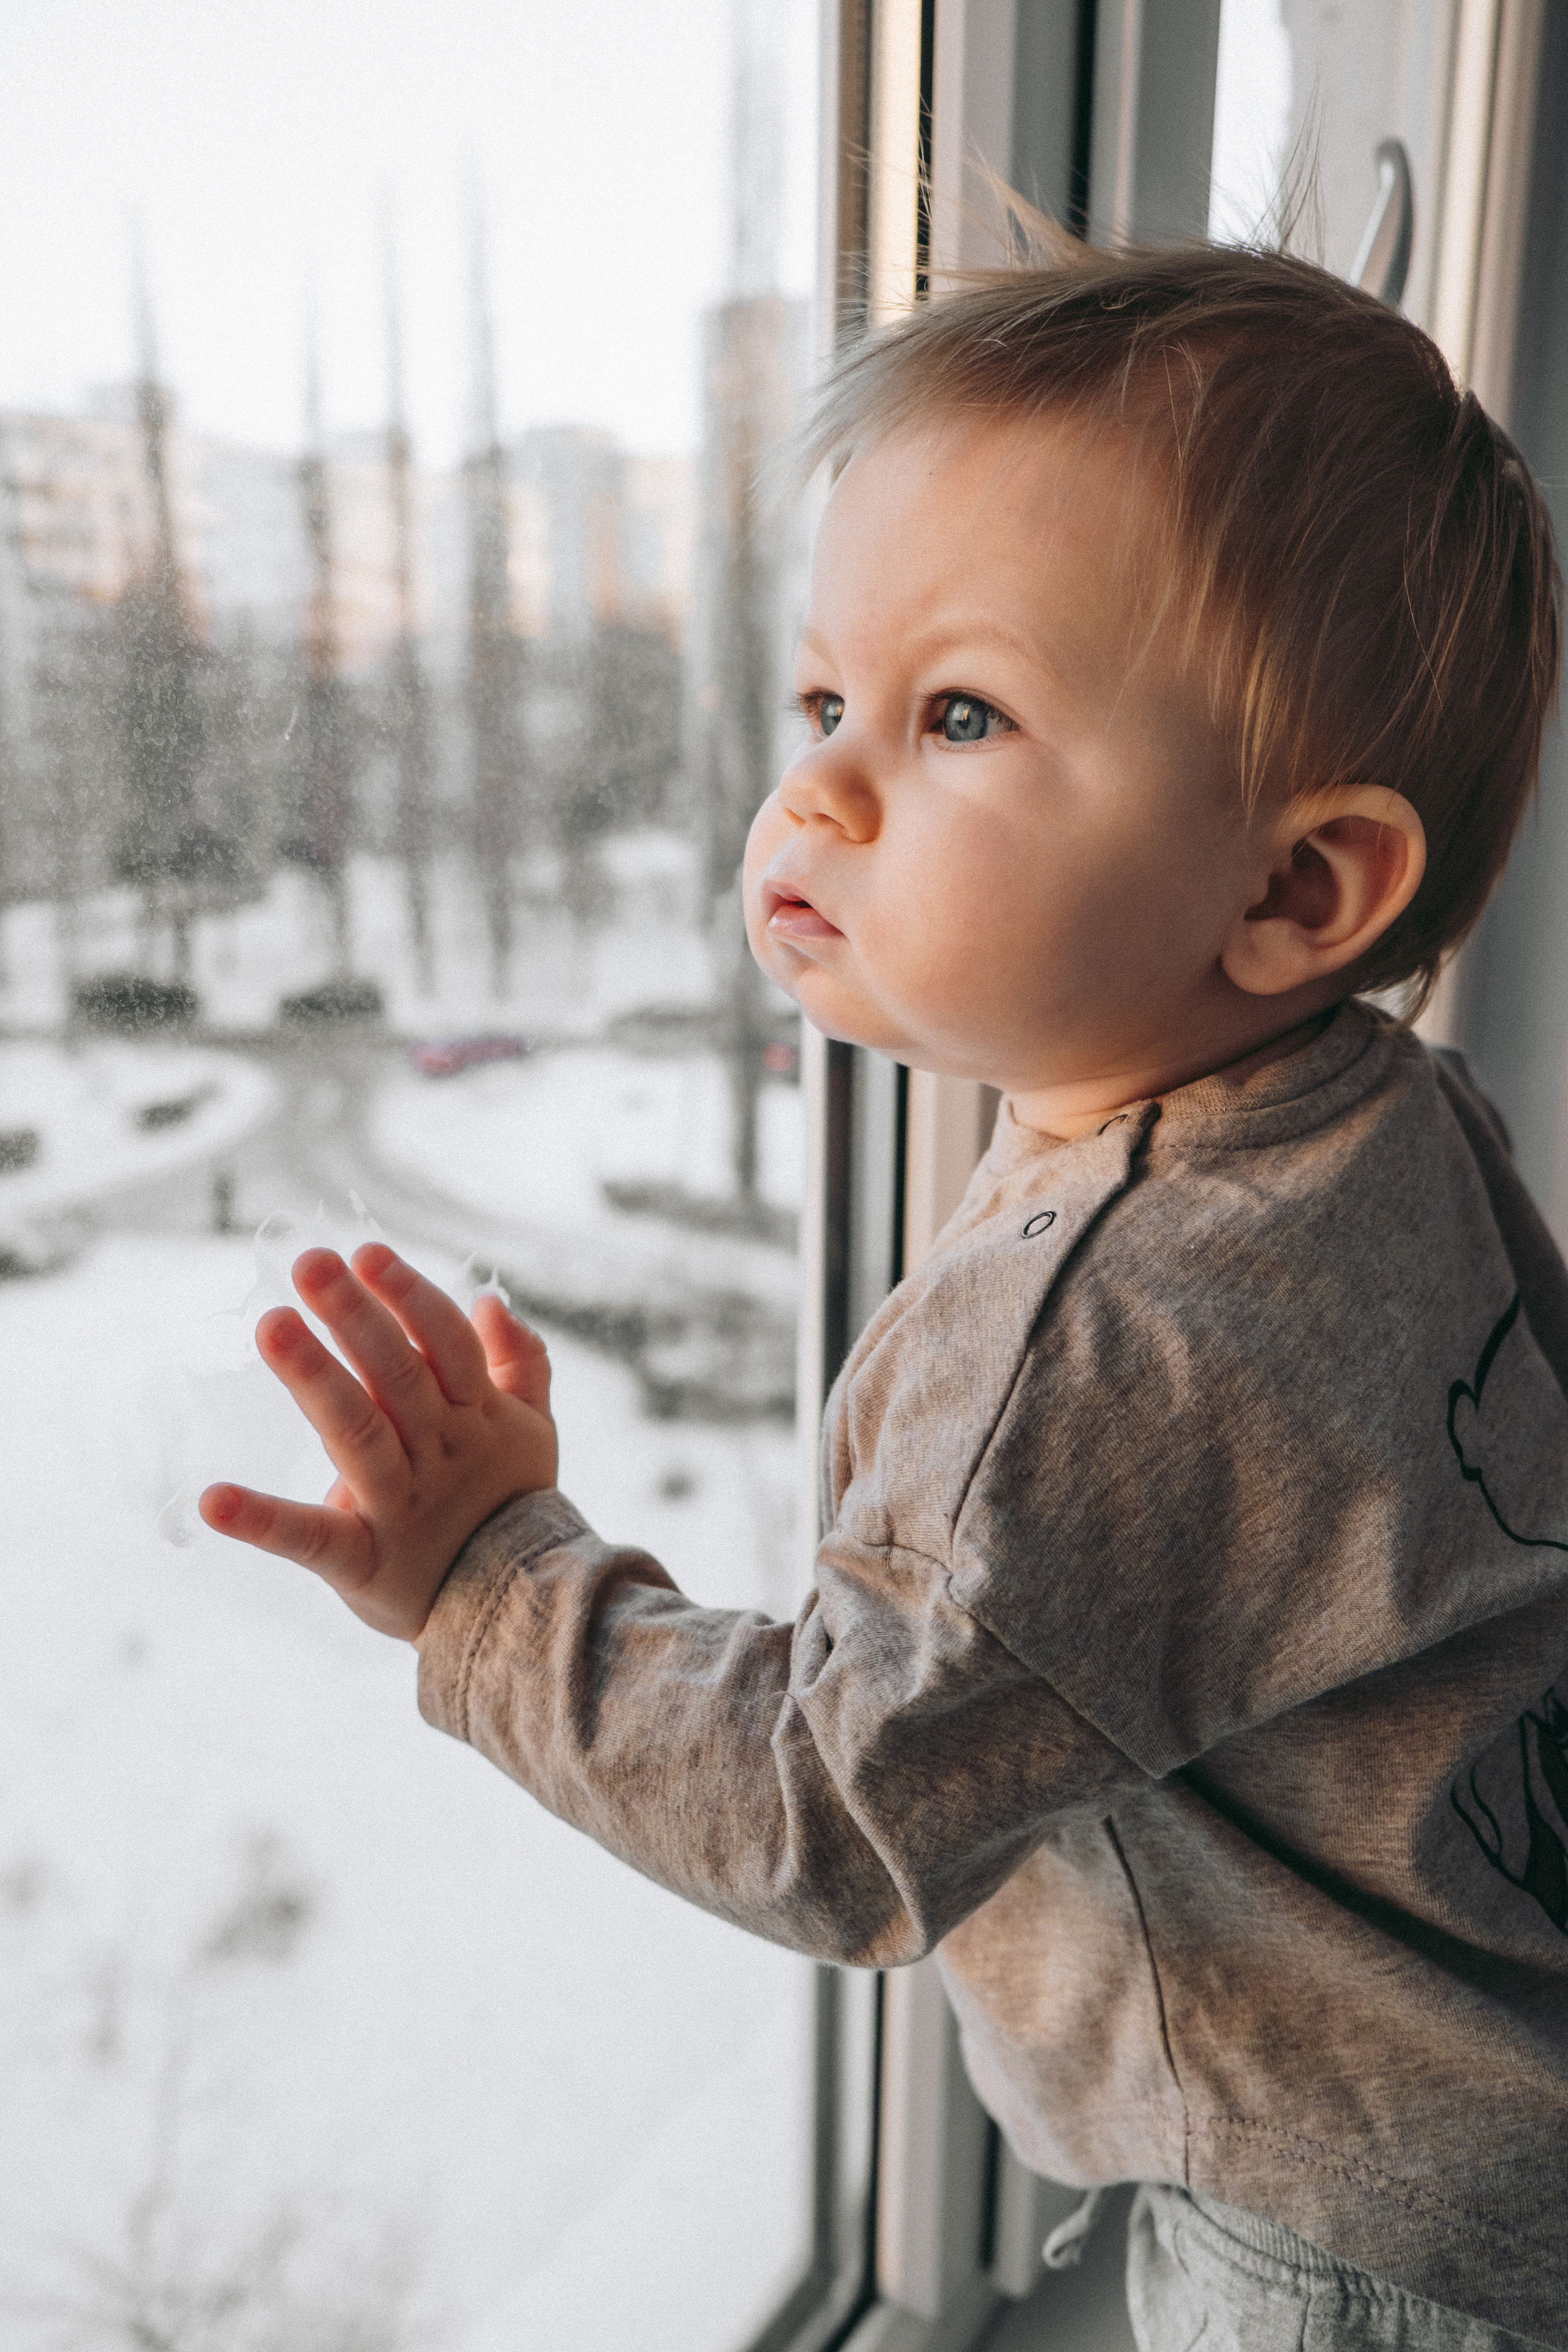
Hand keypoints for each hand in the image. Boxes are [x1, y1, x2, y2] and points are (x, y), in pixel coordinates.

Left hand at [199, 1243, 556, 1641]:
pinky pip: (312, 1539)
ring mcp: (401, 1507)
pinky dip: (262, 1521)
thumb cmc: (509, 1507)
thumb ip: (519, 1365)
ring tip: (271, 1323)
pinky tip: (211, 1499)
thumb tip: (489, 1299)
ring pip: (360, 1434)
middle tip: (310, 1262)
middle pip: (398, 1375)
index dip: (409, 1296)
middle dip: (355, 1316)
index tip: (366, 1252)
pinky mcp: (362, 1562)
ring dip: (315, 1378)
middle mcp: (440, 1454)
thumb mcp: (531, 1434)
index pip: (445, 1344)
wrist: (516, 1614)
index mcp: (476, 1419)